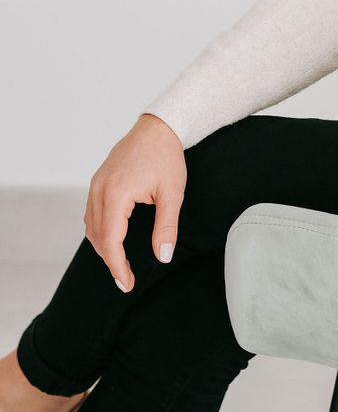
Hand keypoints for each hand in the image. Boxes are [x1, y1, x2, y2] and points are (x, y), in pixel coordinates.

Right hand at [84, 114, 186, 291]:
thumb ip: (167, 227)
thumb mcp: (173, 193)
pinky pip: (92, 213)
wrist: (157, 128)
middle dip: (110, 260)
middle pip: (97, 237)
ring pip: (91, 227)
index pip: (111, 241)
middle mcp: (99, 190)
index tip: (127, 283)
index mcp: (116, 194)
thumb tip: (163, 256)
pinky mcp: (98, 182)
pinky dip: (100, 231)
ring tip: (121, 263)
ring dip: (104, 247)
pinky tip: (113, 239)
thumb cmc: (166, 157)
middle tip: (126, 279)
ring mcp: (96, 185)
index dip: (117, 266)